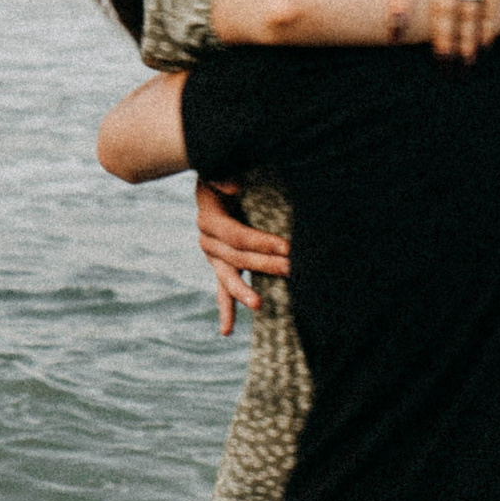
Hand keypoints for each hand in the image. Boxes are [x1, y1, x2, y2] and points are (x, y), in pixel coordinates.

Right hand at [195, 179, 288, 334]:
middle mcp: (208, 240)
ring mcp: (214, 257)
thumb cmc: (228, 173)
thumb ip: (224, 174)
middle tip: (292, 269)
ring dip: (244, 292)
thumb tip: (233, 185)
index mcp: (209, 217)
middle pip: (237, 258)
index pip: (236, 235)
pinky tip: (226, 332)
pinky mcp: (220, 267)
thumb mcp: (224, 168)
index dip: (260, 242)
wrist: (218, 181)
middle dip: (265, 265)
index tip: (287, 247)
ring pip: (227, 278)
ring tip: (259, 305)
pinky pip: (221, 290)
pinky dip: (225, 310)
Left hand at [366, 0, 499, 62]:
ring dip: (466, 41)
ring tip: (463, 65)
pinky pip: (490, 5)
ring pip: (468, 9)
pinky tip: (483, 49)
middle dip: (441, 39)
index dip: (399, 1)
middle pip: (442, 5)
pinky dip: (487, 30)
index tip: (394, 35)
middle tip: (440, 65)